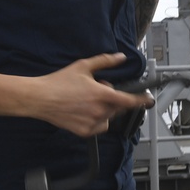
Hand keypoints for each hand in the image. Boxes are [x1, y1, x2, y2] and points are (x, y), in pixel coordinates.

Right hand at [34, 53, 154, 136]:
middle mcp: (100, 111)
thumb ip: (105, 61)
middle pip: (118, 107)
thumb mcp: (84, 66)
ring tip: (88, 101)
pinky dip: (96, 120)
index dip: (142, 100)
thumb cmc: (59, 82)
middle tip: (98, 90)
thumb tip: (120, 57)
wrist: (40, 98)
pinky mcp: (84, 132)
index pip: (130, 100)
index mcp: (103, 95)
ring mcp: (92, 123)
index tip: (149, 99)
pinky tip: (84, 111)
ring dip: (105, 110)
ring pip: (109, 117)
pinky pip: (99, 126)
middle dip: (113, 98)